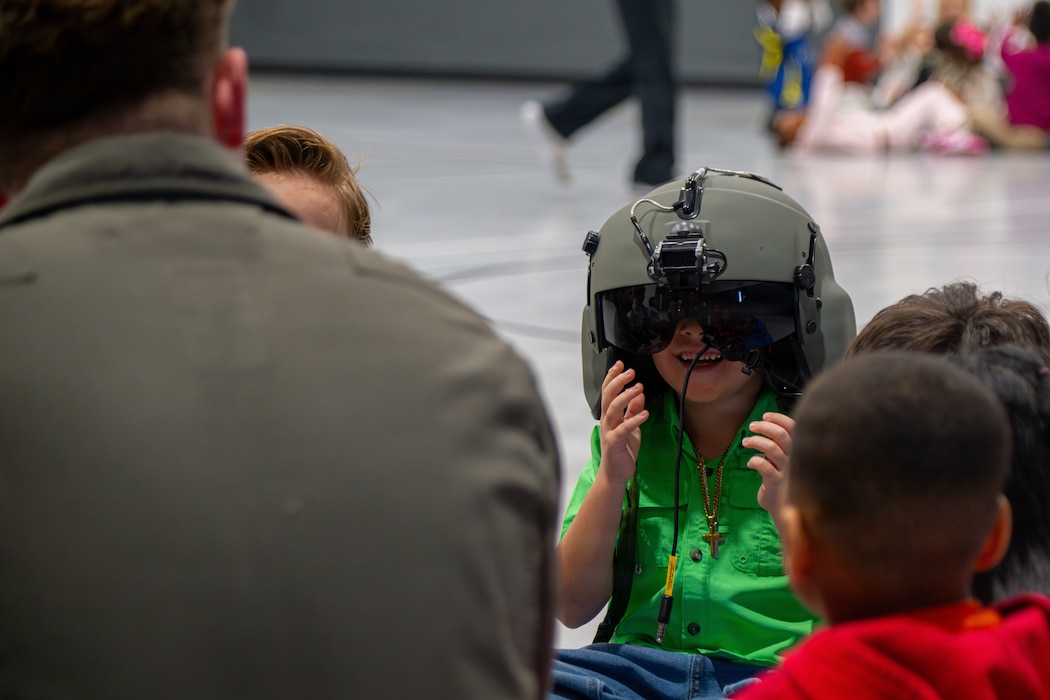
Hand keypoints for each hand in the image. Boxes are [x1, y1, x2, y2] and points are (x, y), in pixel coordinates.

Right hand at [598, 361, 648, 486]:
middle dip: (618, 382)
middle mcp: (606, 421)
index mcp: (609, 415)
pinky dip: (634, 419)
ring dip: (626, 397)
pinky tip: (645, 413)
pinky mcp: (614, 443)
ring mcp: (609, 431)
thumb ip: (633, 411)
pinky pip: (624, 429)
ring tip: (638, 388)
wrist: (616, 473)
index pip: (607, 392)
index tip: (620, 364)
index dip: (612, 377)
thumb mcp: (631, 427)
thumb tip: (639, 395)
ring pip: (613, 409)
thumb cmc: (622, 450)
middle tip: (630, 372)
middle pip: (608, 397)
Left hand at [742, 412, 794, 516]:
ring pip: (771, 448)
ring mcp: (787, 472)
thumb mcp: (786, 465)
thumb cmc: (785, 485)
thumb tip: (767, 431)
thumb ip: (781, 450)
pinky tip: (750, 463)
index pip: (794, 428)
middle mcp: (796, 460)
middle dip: (765, 427)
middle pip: (782, 435)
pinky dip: (754, 461)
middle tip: (752, 426)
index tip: (765, 415)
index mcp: (800, 452)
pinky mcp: (776, 484)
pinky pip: (763, 466)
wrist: (788, 514)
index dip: (779, 419)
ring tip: (745, 442)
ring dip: (755, 441)